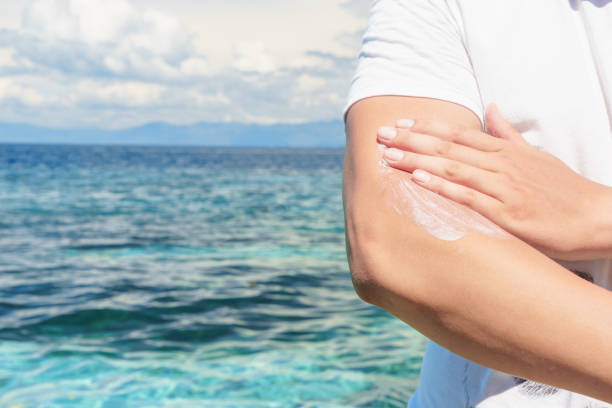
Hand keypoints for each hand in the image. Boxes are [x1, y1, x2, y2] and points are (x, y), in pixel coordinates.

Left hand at [376, 103, 611, 259]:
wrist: (596, 217)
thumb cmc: (563, 189)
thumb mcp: (535, 155)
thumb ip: (507, 133)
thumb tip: (490, 107)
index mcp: (504, 152)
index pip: (458, 134)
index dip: (426, 127)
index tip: (399, 123)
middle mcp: (500, 165)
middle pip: (448, 148)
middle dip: (411, 140)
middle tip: (380, 135)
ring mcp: (503, 188)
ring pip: (453, 168)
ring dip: (417, 160)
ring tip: (388, 155)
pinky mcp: (507, 214)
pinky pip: (468, 197)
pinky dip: (442, 186)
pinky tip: (419, 179)